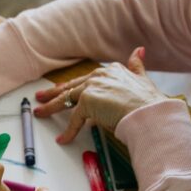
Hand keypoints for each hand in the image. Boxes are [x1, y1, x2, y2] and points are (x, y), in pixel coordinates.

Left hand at [33, 47, 167, 142]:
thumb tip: (139, 51)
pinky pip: (74, 119)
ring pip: (66, 99)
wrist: (149, 114)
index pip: (85, 79)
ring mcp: (92, 87)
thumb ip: (137, 66)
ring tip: (40, 113)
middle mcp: (99, 75)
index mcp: (111, 70)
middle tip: (41, 97)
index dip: (72, 86)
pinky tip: (63, 139)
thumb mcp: (143, 80)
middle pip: (71, 87)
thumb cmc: (149, 103)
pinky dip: (69, 131)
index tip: (62, 89)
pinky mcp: (87, 101)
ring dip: (51, 107)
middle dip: (54, 93)